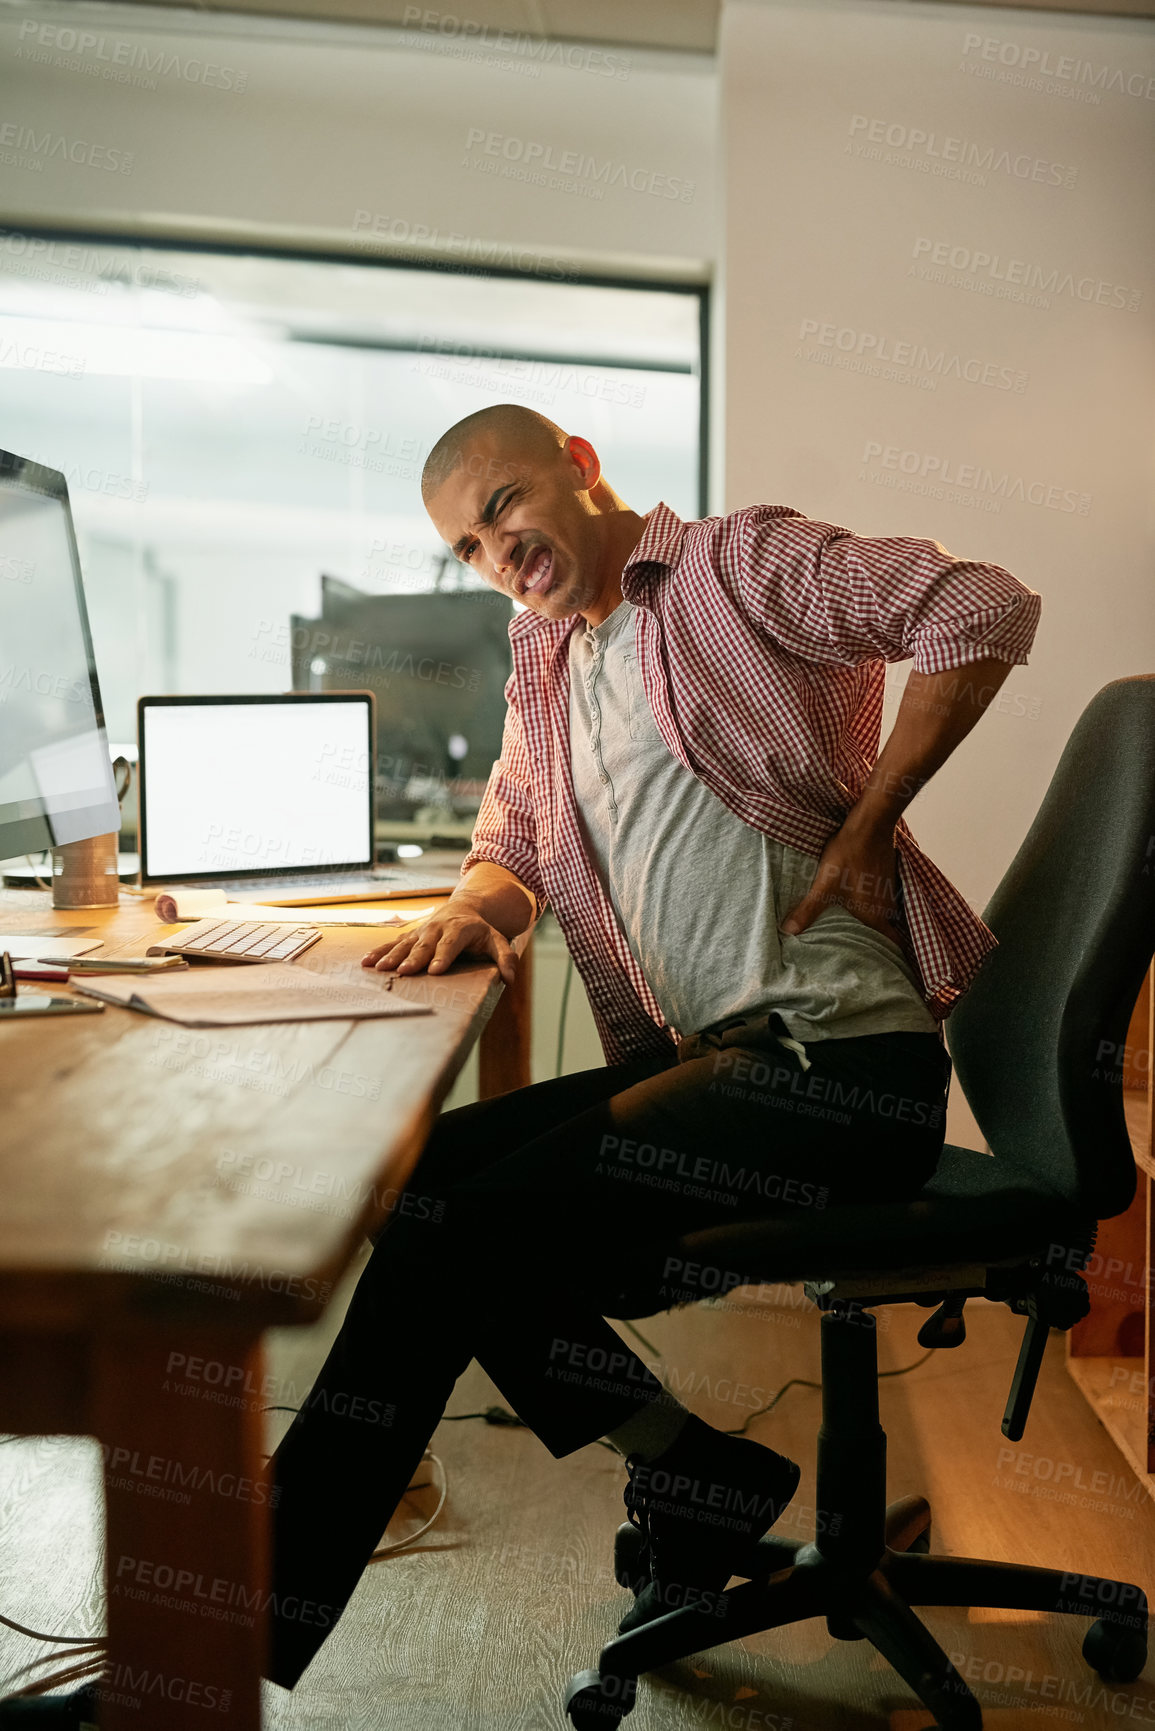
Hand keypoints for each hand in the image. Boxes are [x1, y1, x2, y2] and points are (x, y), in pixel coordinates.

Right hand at [361, 906, 519, 986]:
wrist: (464, 908)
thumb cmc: (481, 930)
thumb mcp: (497, 940)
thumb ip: (505, 958)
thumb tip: (510, 979)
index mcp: (459, 930)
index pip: (450, 945)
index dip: (442, 957)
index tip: (434, 971)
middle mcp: (437, 929)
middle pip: (424, 945)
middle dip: (414, 958)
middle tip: (404, 972)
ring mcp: (421, 931)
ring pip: (405, 944)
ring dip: (391, 956)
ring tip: (378, 968)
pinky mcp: (410, 935)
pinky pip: (393, 943)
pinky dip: (379, 952)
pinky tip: (366, 962)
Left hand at [780, 820, 899, 942]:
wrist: (869, 825)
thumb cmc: (848, 856)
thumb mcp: (824, 885)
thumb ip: (808, 910)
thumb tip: (788, 931)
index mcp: (876, 915)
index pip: (891, 943)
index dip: (888, 954)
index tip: (879, 962)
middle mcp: (887, 907)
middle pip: (886, 931)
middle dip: (874, 940)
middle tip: (860, 949)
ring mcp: (889, 891)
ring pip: (884, 914)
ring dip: (873, 921)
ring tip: (856, 929)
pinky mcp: (886, 877)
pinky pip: (881, 899)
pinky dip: (872, 904)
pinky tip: (858, 902)